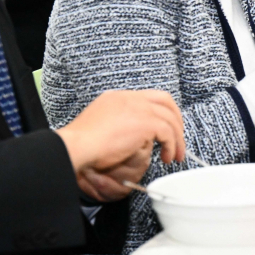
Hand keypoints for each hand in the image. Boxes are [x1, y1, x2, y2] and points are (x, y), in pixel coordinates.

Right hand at [55, 90, 184, 192]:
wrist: (76, 145)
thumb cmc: (82, 143)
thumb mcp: (100, 124)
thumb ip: (119, 123)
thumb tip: (135, 136)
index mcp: (118, 97)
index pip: (149, 97)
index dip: (162, 111)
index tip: (165, 127)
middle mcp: (131, 98)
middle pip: (165, 101)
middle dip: (176, 120)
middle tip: (178, 138)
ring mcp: (140, 108)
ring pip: (170, 119)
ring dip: (177, 139)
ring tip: (176, 155)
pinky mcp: (146, 122)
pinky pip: (168, 133)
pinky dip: (172, 146)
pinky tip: (167, 157)